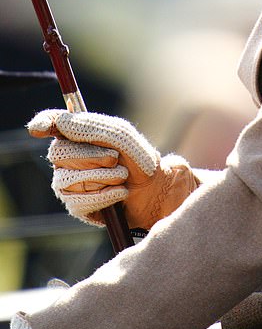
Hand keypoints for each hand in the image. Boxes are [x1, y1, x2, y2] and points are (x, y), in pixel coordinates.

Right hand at [28, 109, 199, 229]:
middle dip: (91, 156)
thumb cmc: (136, 156)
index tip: (40, 128)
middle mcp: (66, 157)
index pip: (49, 123)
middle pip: (59, 153)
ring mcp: (67, 182)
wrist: (154, 188)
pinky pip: (77, 201)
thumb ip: (91, 127)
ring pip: (68, 179)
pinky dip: (103, 195)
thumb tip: (59, 122)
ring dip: (101, 177)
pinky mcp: (76, 205)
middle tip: (115, 158)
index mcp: (76, 134)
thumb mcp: (120, 135)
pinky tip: (119, 193)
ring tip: (122, 176)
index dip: (42, 123)